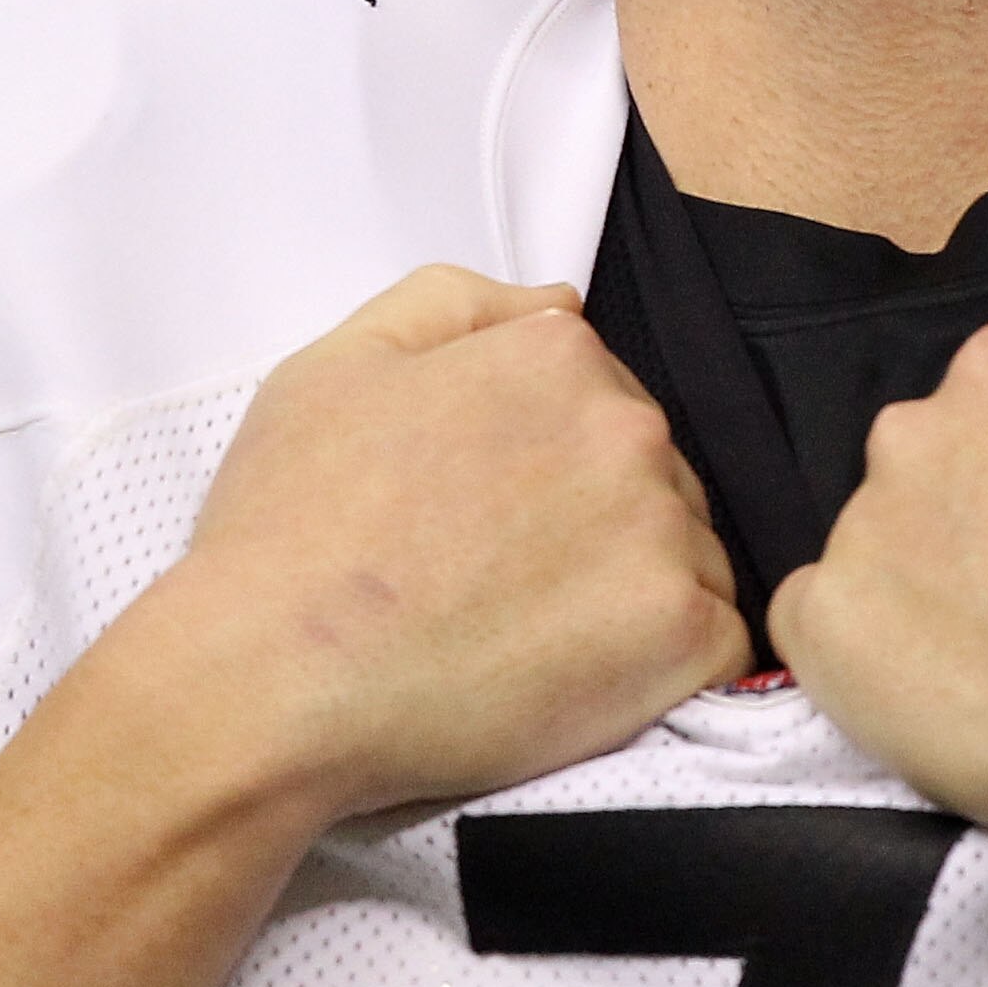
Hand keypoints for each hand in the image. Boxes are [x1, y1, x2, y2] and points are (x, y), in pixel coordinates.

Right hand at [149, 268, 745, 820]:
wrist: (268, 678)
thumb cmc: (288, 530)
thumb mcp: (337, 364)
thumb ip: (457, 306)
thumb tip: (560, 305)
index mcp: (555, 357)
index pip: (602, 399)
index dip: (546, 465)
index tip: (486, 518)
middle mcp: (626, 428)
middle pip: (655, 475)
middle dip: (598, 524)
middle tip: (498, 586)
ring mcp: (660, 533)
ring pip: (689, 556)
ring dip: (633, 594)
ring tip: (528, 639)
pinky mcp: (679, 637)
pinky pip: (718, 643)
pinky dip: (668, 667)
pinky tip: (584, 681)